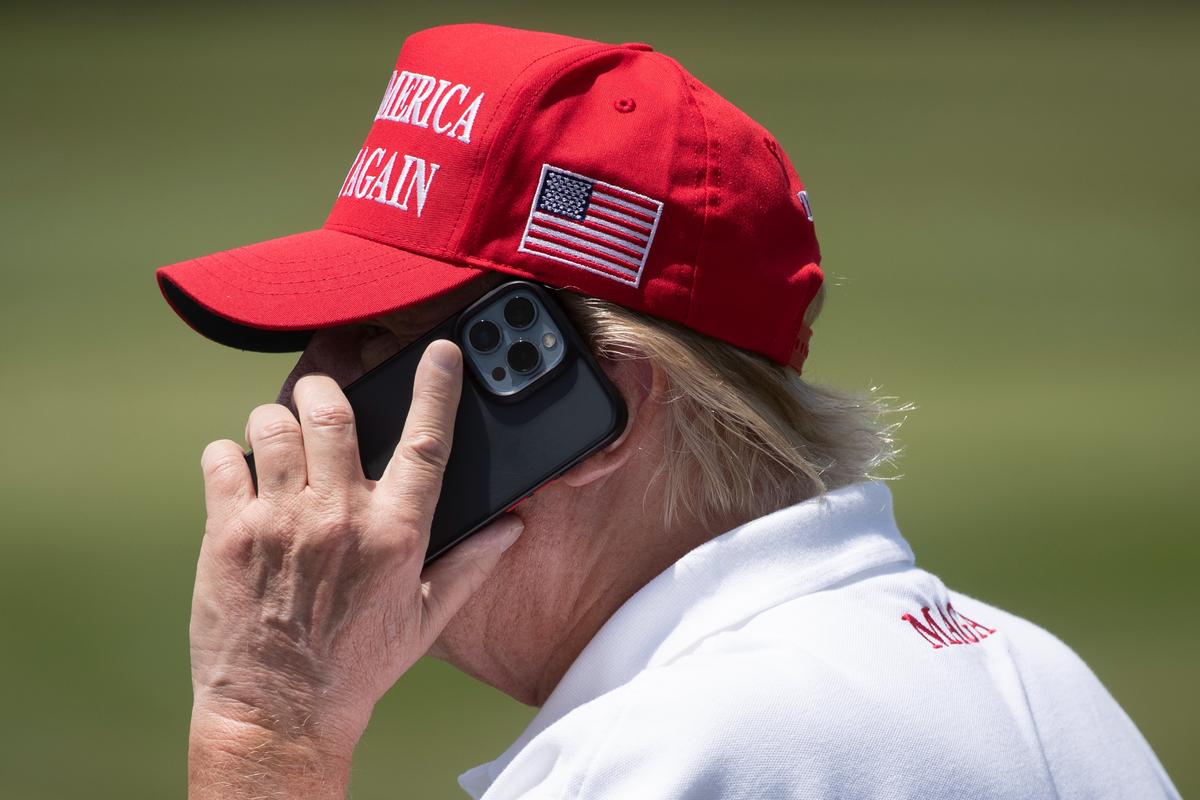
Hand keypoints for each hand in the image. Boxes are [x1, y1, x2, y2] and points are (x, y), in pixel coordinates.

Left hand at [187, 340, 522, 797]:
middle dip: (328, 385)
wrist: (280, 712)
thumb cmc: (358, 666)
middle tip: (326, 391)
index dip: (436, 387)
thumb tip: (513, 525)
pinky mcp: (228, 533)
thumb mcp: (427, 619)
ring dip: (277, 417)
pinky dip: (229, 454)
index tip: (441, 351)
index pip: (426, 442)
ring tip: (281, 435)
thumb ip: (473, 564)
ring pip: (273, 422)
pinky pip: (222, 458)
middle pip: (333, 409)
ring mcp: (279, 521)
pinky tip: (241, 473)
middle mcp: (338, 516)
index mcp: (395, 533)